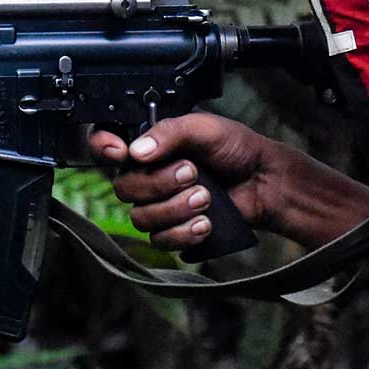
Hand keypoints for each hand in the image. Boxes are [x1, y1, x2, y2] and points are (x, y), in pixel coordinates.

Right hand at [87, 113, 368, 251]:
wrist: (265, 182)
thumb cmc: (237, 148)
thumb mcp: (205, 127)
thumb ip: (170, 132)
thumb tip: (136, 151)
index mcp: (148, 144)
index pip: (104, 145)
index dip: (102, 148)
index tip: (120, 151)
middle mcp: (146, 174)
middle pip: (123, 188)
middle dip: (159, 183)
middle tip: (193, 173)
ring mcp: (158, 205)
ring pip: (140, 218)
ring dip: (175, 209)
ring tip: (207, 198)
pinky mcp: (173, 232)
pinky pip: (160, 241)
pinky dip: (184, 233)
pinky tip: (206, 223)